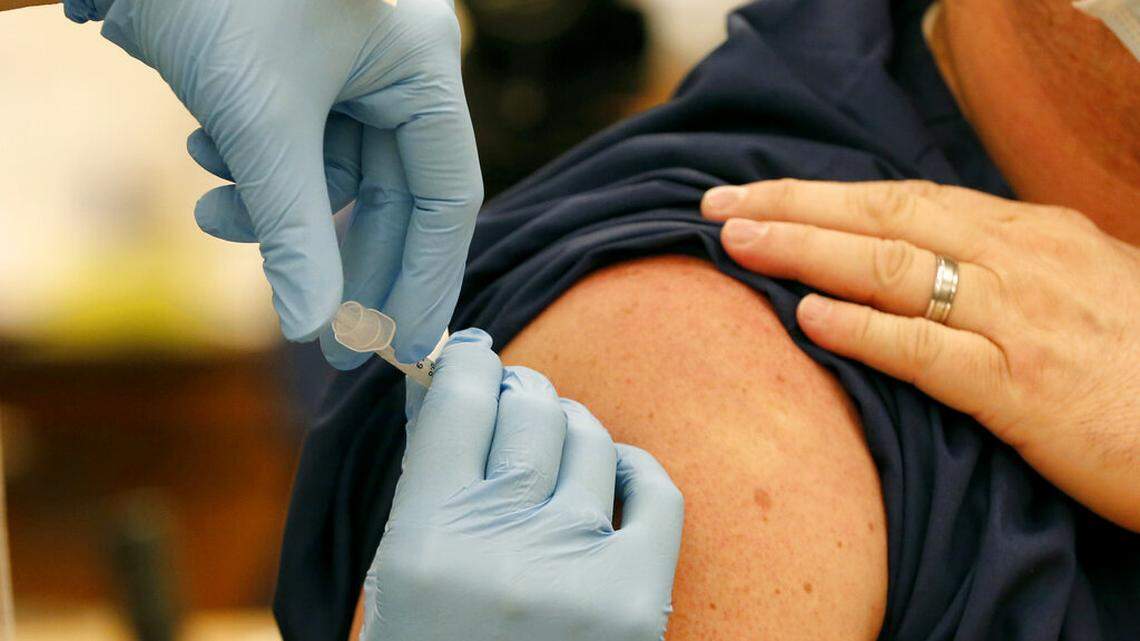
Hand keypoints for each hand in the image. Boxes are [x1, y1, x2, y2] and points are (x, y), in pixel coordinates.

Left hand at [64, 0, 481, 364]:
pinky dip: (253, 164)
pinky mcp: (308, 66)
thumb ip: (293, 230)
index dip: (425, 280)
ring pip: (333, 172)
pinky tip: (204, 149)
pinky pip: (298, 141)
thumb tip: (310, 326)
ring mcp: (355, 65)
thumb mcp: (258, 120)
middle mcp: (402, 67)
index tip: (402, 350)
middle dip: (339, 261)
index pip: (447, 198)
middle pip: (392, 195)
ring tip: (211, 213)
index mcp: (424, 66)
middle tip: (319, 340)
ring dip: (272, 205)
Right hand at [364, 329, 683, 640]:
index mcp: (423, 543)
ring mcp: (579, 572)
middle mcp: (503, 549)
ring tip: (553, 448)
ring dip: (569, 428)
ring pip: (588, 438)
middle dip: (519, 391)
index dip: (467, 361)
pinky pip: (655, 488)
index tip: (471, 356)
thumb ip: (425, 486)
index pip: (458, 399)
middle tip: (514, 398)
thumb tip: (455, 384)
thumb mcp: (398, 579)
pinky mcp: (640, 599)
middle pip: (528, 407)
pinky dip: (633, 468)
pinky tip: (611, 477)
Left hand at [702, 179, 1139, 531]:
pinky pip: (927, 350)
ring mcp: (1018, 320)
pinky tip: (809, 320)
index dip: (823, 194)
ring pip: (891, 270)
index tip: (759, 195)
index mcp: (1027, 232)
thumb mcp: (1081, 285)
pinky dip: (864, 330)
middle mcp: (1017, 261)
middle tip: (719, 205)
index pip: (903, 199)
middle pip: (882, 219)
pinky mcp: (1022, 388)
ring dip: (806, 253)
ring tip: (738, 244)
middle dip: (792, 208)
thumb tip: (934, 258)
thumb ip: (1006, 266)